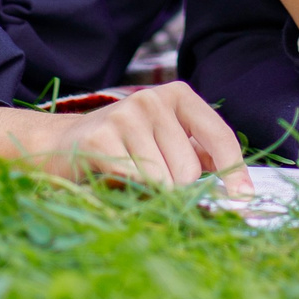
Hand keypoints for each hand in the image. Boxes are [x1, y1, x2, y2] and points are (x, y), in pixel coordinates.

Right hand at [0, 82, 250, 193]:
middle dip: (178, 192)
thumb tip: (237, 193)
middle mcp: (153, 98)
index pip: (219, 136)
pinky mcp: (102, 137)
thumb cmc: (120, 153)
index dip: (234, 173)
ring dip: (150, 195)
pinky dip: (131, 194)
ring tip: (128, 179)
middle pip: (190, 169)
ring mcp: (126, 114)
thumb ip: (196, 160)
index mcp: (177, 96)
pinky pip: (136, 181)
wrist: (55, 148)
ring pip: (165, 180)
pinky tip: (112, 179)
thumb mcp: (163, 147)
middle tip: (150, 186)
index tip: (243, 202)